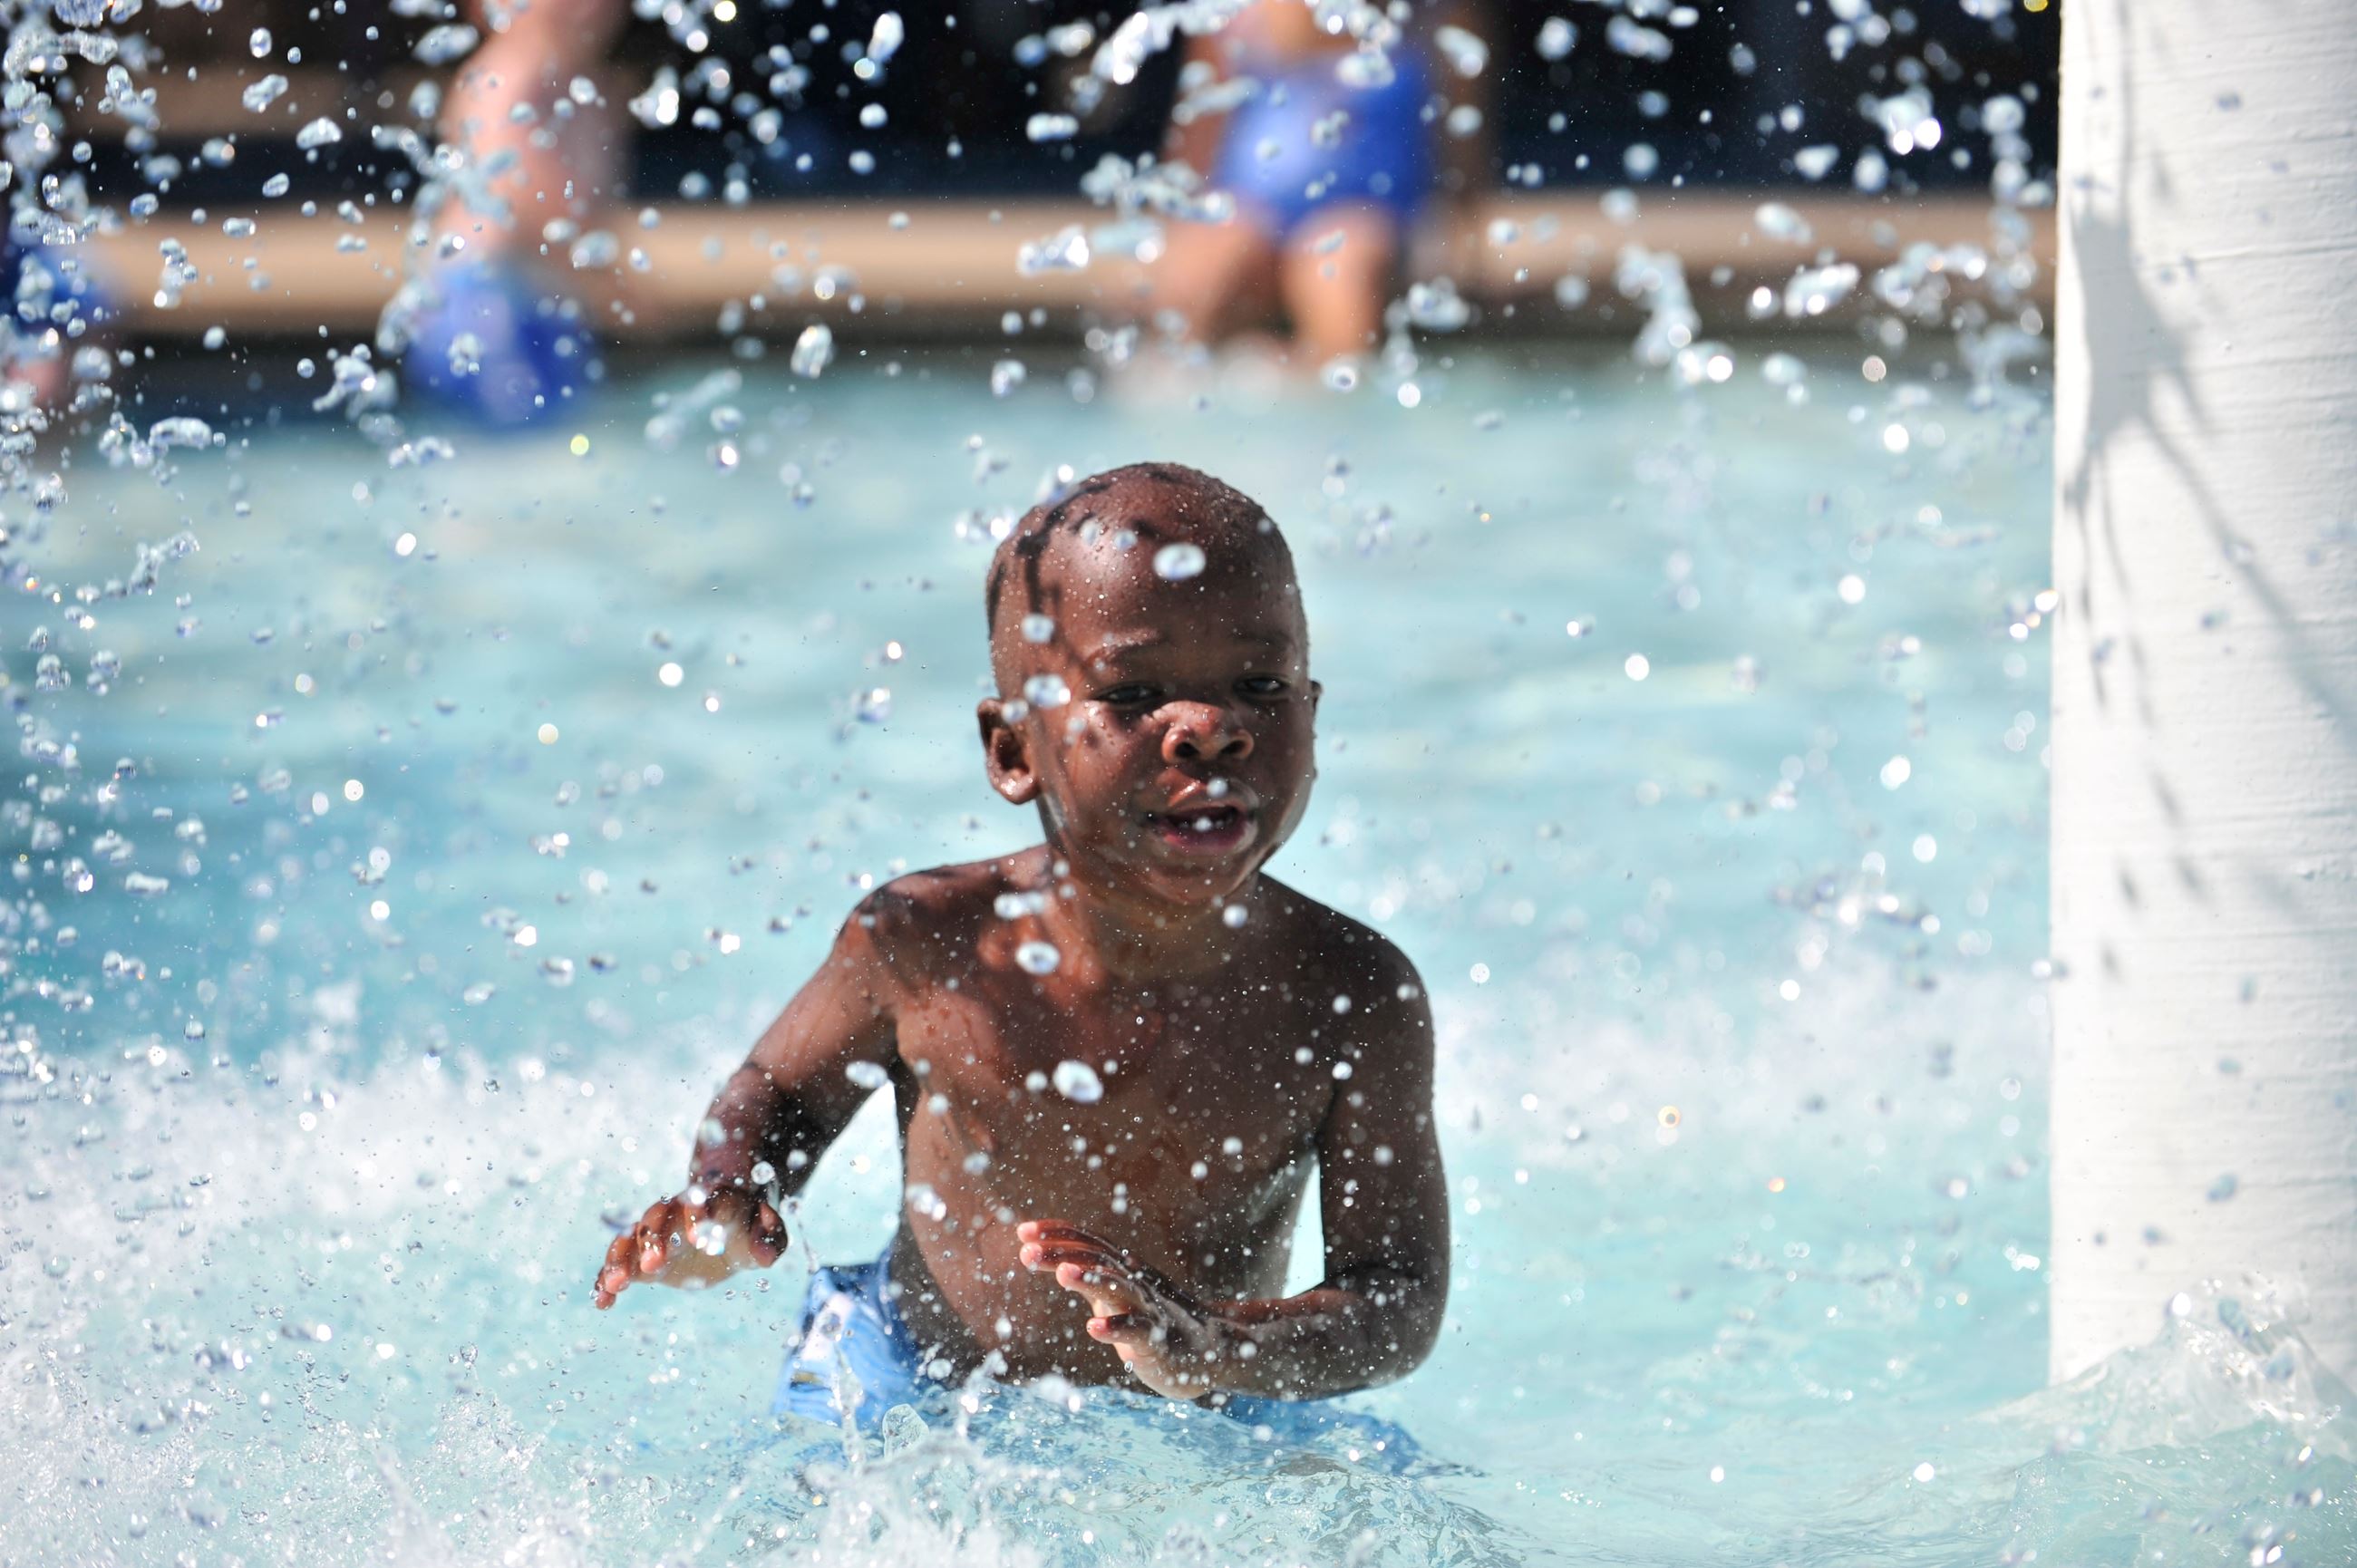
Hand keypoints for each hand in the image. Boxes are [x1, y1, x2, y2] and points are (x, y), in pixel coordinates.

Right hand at [593, 1184, 785, 1308]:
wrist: (726, 1229)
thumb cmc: (749, 1228)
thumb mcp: (768, 1234)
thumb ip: (770, 1239)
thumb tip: (764, 1253)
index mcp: (709, 1201)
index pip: (700, 1202)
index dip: (697, 1216)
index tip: (698, 1239)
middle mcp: (674, 1213)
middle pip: (656, 1217)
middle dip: (652, 1239)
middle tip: (654, 1265)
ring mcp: (654, 1234)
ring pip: (629, 1238)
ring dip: (620, 1258)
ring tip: (615, 1284)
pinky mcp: (640, 1258)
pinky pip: (617, 1264)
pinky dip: (606, 1279)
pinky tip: (602, 1302)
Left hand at [1017, 1219, 1240, 1398]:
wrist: (1213, 1347)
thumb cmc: (1156, 1320)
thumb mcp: (1120, 1295)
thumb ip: (1091, 1280)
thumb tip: (1056, 1264)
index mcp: (1124, 1269)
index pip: (1088, 1242)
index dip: (1057, 1234)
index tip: (1023, 1230)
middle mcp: (1135, 1281)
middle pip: (1097, 1260)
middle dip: (1062, 1254)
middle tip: (1026, 1252)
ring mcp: (1148, 1308)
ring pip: (1119, 1289)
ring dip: (1090, 1279)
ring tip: (1062, 1274)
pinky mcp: (1158, 1340)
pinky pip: (1137, 1331)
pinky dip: (1116, 1328)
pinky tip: (1093, 1328)